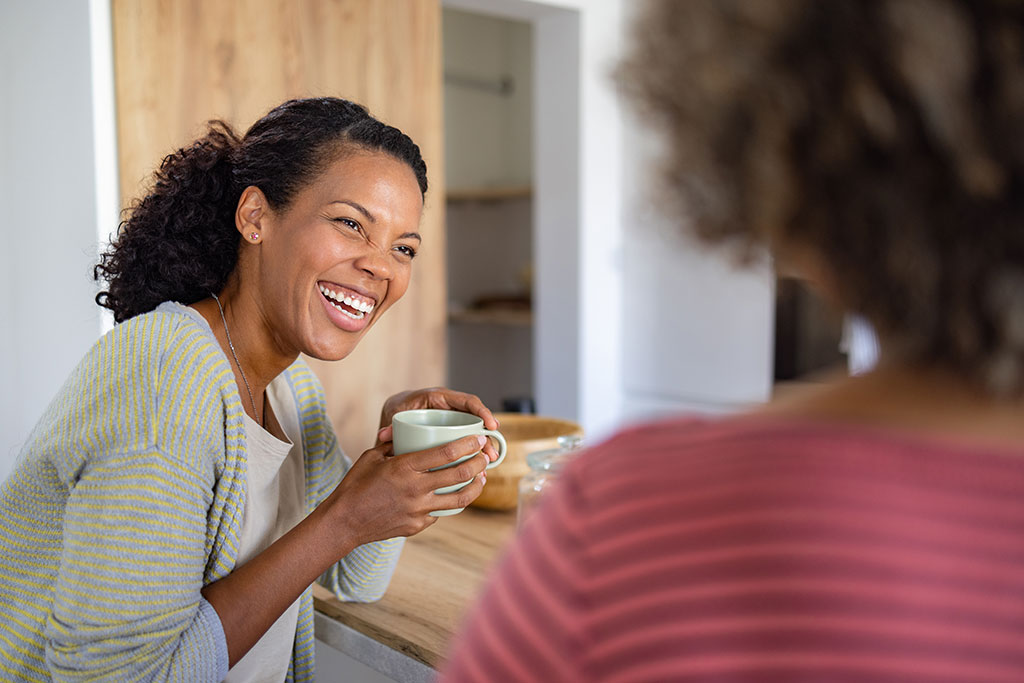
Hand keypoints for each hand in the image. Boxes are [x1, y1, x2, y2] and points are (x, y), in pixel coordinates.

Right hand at [323, 435, 490, 546]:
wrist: (344, 522)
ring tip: (482, 477)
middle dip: (479, 462)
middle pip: (460, 474)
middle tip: (485, 455)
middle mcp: (416, 489)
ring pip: (460, 499)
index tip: (479, 439)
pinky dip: (450, 501)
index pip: (446, 453)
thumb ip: (393, 443)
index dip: (468, 445)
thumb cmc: (356, 485)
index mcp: (405, 467)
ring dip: (476, 486)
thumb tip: (404, 431)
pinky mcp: (418, 525)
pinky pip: (441, 512)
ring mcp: (419, 510)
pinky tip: (454, 494)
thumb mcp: (372, 457)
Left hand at [376, 387, 500, 463]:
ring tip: (489, 464)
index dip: (482, 411)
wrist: (395, 413)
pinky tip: (478, 469)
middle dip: (487, 437)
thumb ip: (391, 426)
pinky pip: (467, 441)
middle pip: (476, 419)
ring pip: (474, 432)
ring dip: (483, 448)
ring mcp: (453, 421)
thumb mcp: (395, 415)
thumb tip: (384, 435)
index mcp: (438, 397)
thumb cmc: (397, 410)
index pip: (467, 401)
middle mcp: (450, 408)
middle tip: (491, 455)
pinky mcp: (453, 433)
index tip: (492, 425)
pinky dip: (474, 453)